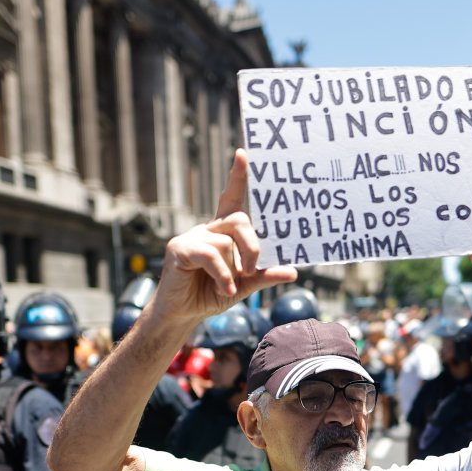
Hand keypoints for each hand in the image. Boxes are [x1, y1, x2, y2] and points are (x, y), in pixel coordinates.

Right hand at [153, 149, 296, 322]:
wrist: (183, 315)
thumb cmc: (211, 295)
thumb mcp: (243, 285)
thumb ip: (264, 275)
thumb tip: (293, 271)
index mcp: (223, 233)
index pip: (232, 199)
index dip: (237, 178)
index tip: (244, 155)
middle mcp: (208, 229)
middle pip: (239, 220)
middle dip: (252, 246)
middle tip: (253, 269)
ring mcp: (191, 236)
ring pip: (226, 240)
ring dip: (233, 268)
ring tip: (228, 286)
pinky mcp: (179, 248)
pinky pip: (210, 253)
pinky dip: (222, 274)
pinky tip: (223, 289)